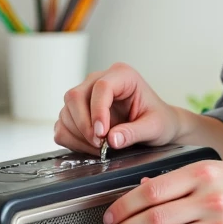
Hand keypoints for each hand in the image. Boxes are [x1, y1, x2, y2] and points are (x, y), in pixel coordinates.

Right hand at [54, 63, 180, 155]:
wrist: (157, 125)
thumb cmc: (159, 120)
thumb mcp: (155, 127)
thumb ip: (134, 132)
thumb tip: (112, 139)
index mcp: (122, 75)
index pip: (100, 87)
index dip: (98, 111)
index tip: (102, 134)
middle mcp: (100, 80)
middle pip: (75, 96)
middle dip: (84, 125)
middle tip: (99, 145)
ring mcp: (86, 95)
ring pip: (66, 111)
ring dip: (78, 135)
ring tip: (99, 148)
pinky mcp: (78, 111)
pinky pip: (63, 124)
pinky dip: (71, 140)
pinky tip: (89, 147)